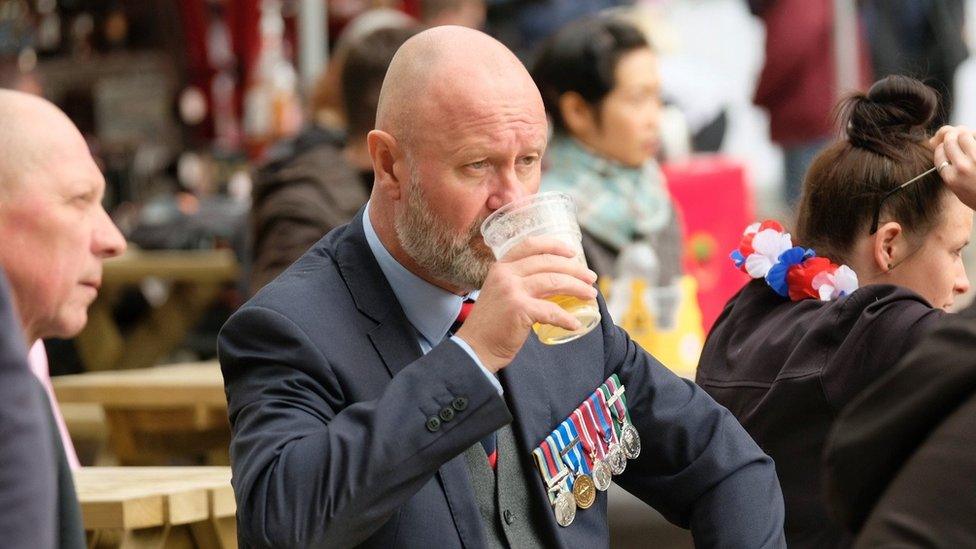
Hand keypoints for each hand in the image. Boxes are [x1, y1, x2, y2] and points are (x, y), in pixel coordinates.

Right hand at [454, 236, 597, 372]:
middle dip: (575, 269)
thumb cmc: (492, 324)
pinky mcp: (519, 309)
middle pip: (549, 263)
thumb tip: (556, 281)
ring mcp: (512, 290)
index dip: (554, 245)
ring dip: (577, 288)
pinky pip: (552, 311)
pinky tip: (575, 324)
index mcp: (501, 267)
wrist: (475, 348)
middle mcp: (506, 274)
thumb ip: (521, 283)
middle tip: (591, 278)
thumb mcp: (502, 293)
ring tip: (591, 295)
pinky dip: (567, 318)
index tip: (572, 252)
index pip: (530, 245)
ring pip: (554, 281)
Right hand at [932, 125, 975, 209]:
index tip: (945, 145)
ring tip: (970, 137)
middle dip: (951, 135)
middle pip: (950, 140)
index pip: (939, 152)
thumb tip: (942, 150)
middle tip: (956, 135)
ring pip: (964, 135)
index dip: (941, 146)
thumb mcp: (959, 191)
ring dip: (965, 133)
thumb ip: (950, 173)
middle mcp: (962, 167)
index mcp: (951, 177)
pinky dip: (975, 136)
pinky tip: (975, 138)